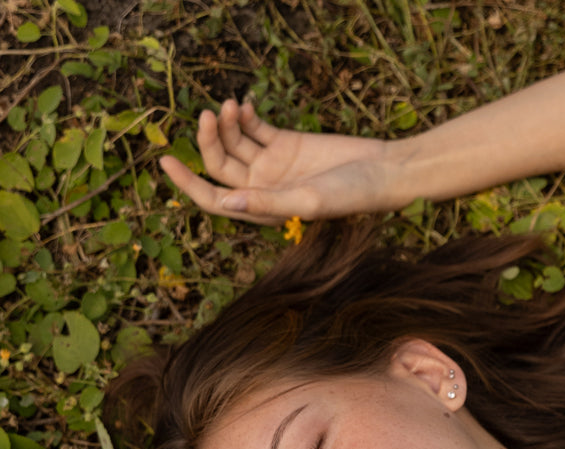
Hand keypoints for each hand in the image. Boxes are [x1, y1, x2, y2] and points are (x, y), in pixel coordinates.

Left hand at [159, 100, 394, 224]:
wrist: (381, 171)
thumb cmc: (351, 196)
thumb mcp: (308, 200)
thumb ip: (269, 202)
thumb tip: (229, 202)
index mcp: (264, 210)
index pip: (215, 200)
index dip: (188, 184)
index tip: (165, 161)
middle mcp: (264, 189)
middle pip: (220, 166)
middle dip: (209, 141)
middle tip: (209, 115)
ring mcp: (273, 165)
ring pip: (234, 143)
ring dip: (226, 124)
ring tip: (230, 106)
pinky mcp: (286, 143)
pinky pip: (253, 129)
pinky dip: (243, 116)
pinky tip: (242, 105)